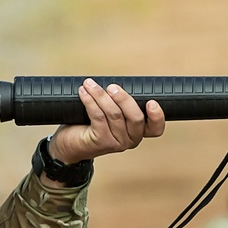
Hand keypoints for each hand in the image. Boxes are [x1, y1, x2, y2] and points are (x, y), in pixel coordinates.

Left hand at [48, 79, 165, 163]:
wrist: (69, 144)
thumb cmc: (90, 126)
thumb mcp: (110, 114)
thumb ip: (119, 104)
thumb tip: (116, 83)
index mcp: (137, 132)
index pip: (155, 128)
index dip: (157, 116)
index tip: (151, 102)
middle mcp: (130, 140)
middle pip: (135, 117)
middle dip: (123, 98)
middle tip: (111, 86)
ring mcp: (116, 142)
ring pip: (114, 114)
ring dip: (100, 95)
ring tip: (90, 84)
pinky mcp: (101, 141)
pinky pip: (98, 116)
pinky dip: (90, 100)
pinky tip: (83, 92)